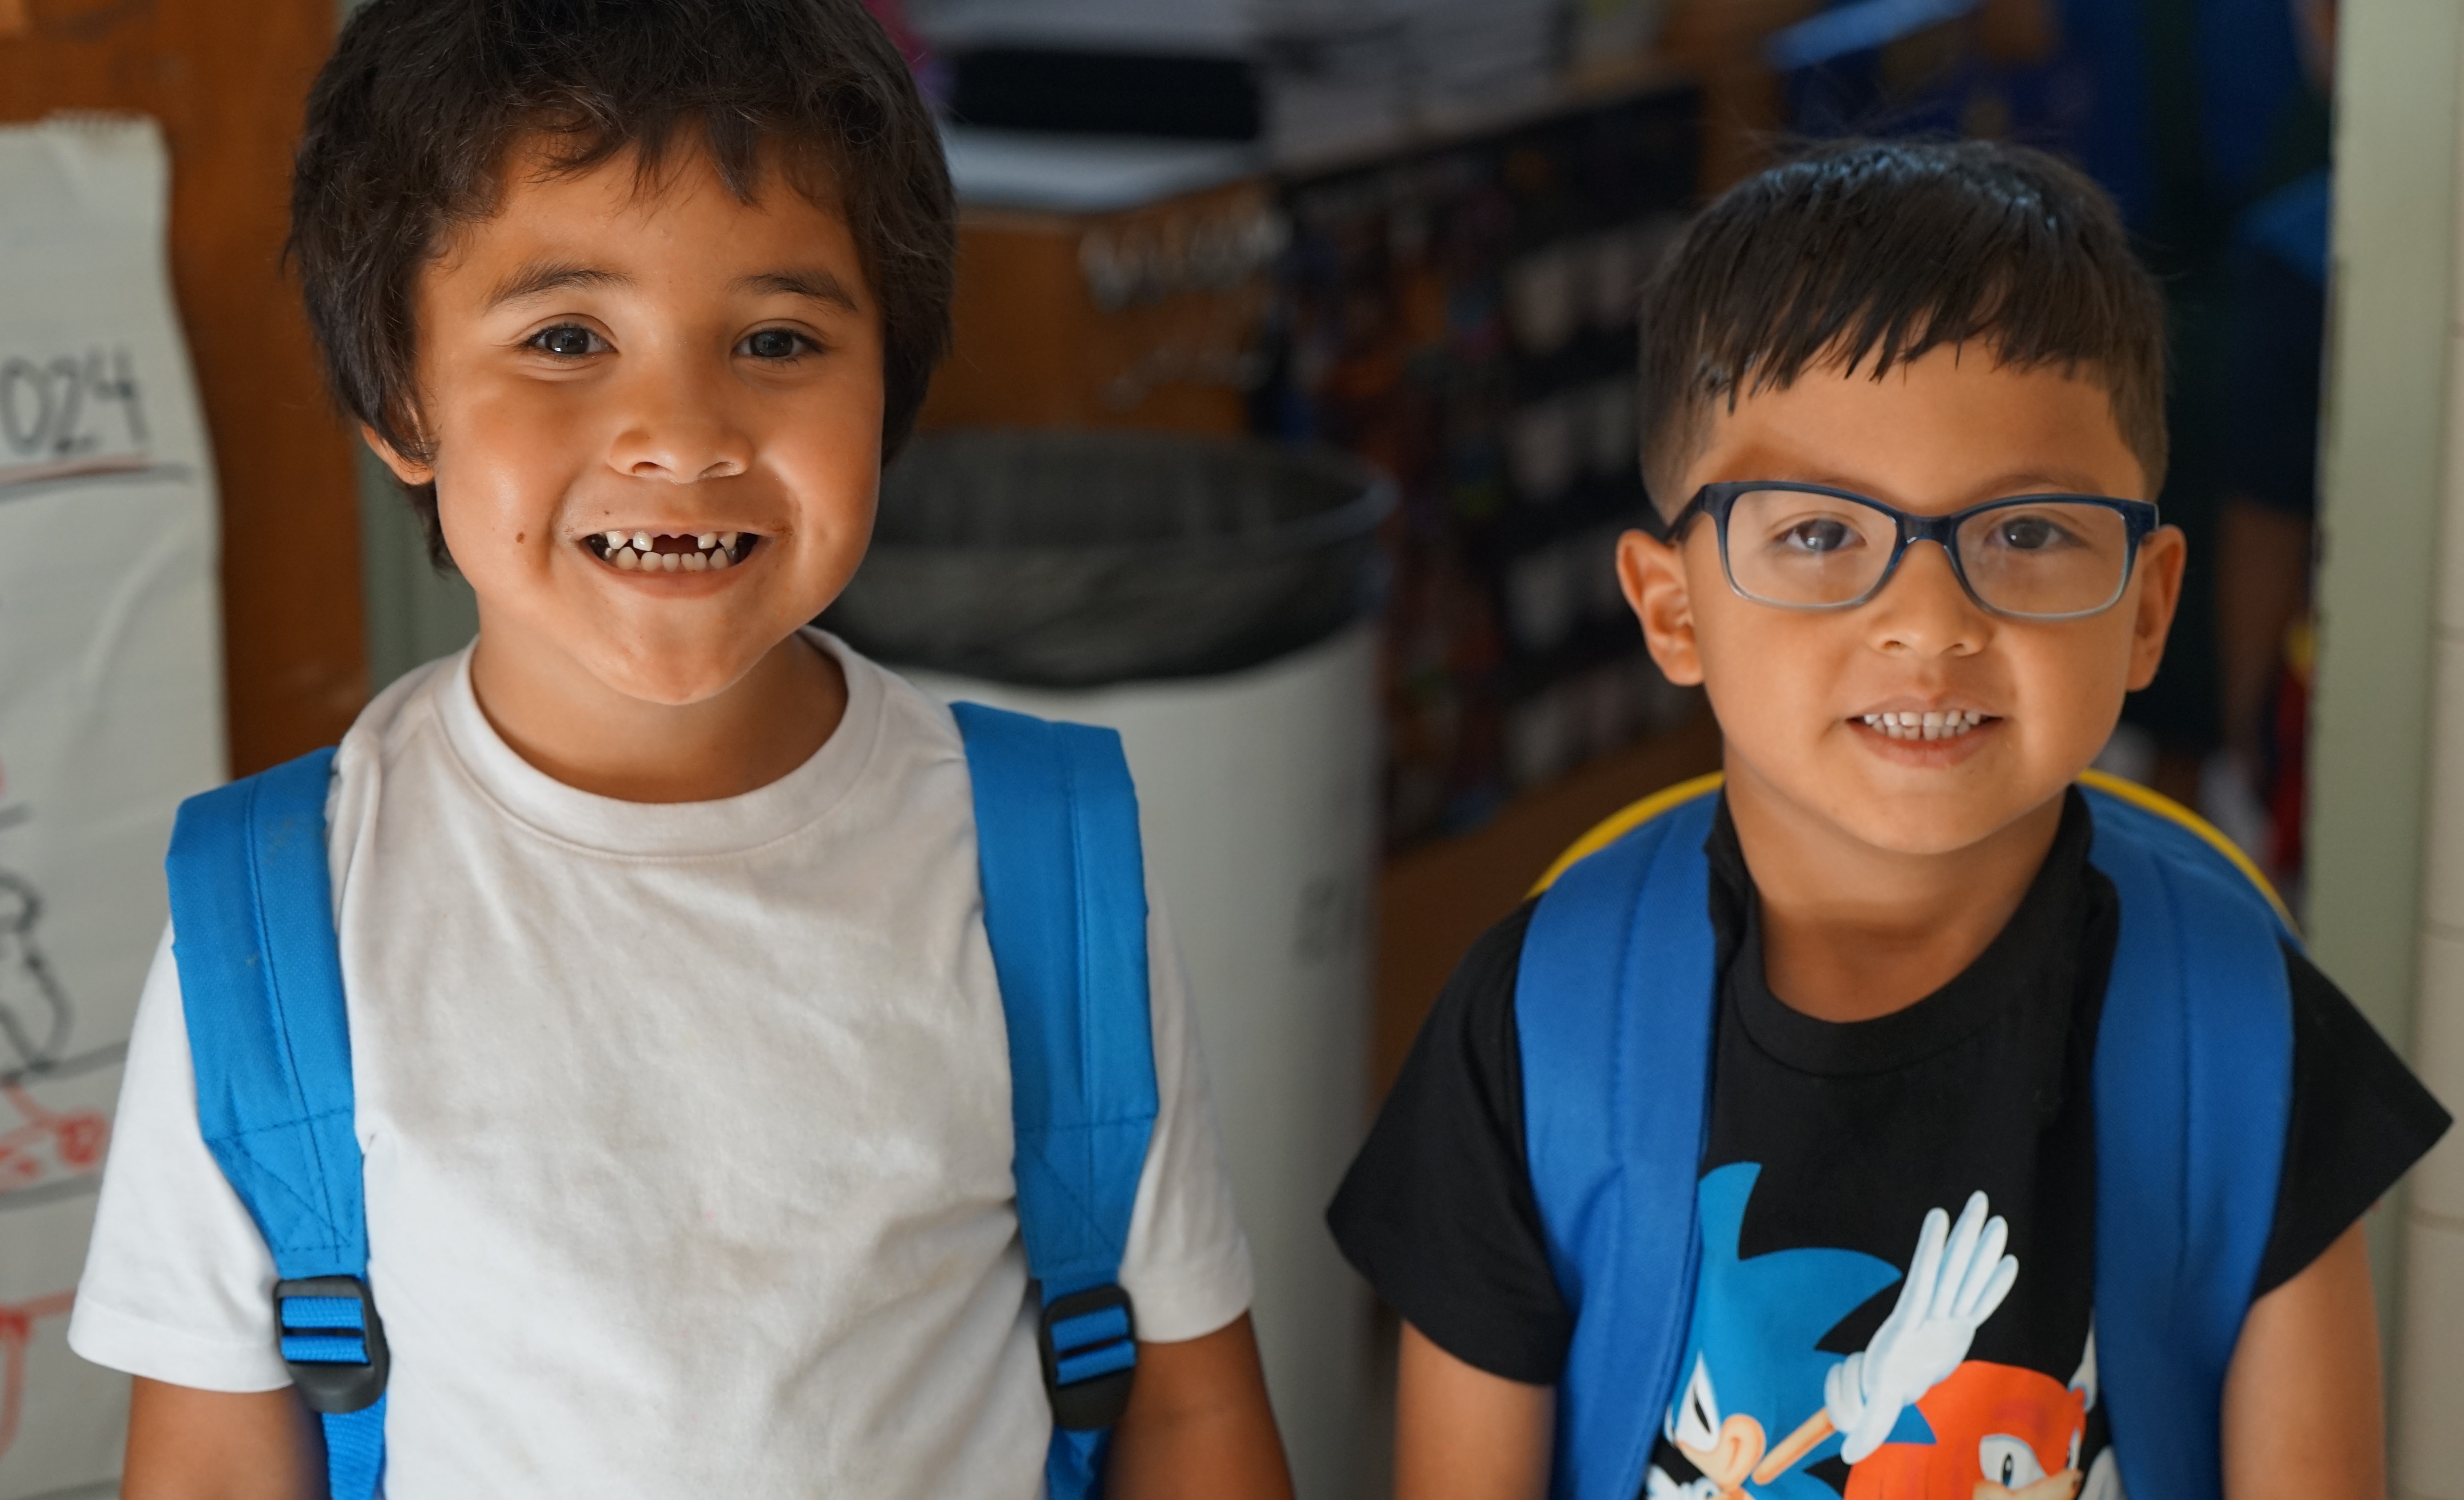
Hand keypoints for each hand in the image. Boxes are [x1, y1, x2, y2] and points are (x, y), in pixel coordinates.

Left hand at [1824, 1192, 2018, 1464]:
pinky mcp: (1960, 1327)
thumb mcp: (1877, 1406)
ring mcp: (1947, 1319)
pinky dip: (1994, 1286)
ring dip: (1981, 1250)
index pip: (1921, 1282)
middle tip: (1978, 1199)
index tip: (1936, 1219)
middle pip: (1951, 1270)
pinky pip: (1980, 1302)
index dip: (1929, 1251)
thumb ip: (1868, 1427)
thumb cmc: (1883, 1387)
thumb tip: (1848, 1455)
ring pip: (1966, 1278)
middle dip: (1965, 1238)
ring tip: (1993, 1217)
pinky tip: (2008, 1262)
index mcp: (1909, 1325)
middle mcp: (1931, 1316)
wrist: (1895, 1384)